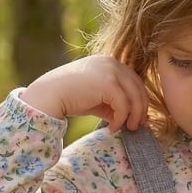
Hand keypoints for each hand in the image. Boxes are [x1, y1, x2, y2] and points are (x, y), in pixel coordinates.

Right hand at [20, 55, 148, 131]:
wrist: (50, 95)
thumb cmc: (70, 98)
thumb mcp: (97, 98)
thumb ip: (114, 103)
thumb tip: (132, 117)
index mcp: (109, 62)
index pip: (134, 81)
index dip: (139, 100)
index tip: (138, 117)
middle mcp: (112, 63)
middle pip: (139, 87)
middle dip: (141, 109)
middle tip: (136, 126)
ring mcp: (111, 71)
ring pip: (135, 97)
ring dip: (134, 116)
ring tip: (127, 129)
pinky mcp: (108, 83)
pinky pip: (124, 105)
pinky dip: (121, 119)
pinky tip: (112, 128)